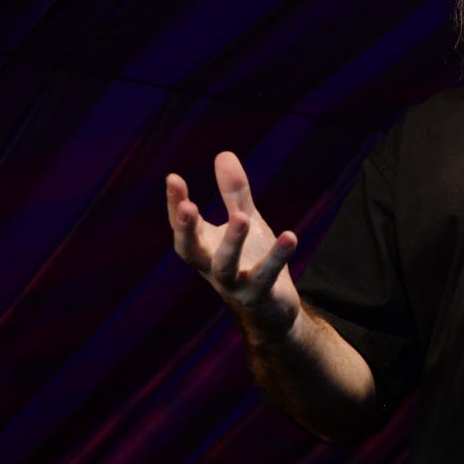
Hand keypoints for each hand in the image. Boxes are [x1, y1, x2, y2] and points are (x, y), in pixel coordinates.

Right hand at [166, 151, 299, 342]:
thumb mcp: (244, 221)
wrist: (271, 310)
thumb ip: (234, 193)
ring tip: (241, 217)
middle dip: (186, 229)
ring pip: (225, 266)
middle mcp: (211, 268)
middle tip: (187, 206)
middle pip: (191, 251)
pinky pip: (266, 276)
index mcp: (204, 248)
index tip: (173, 178)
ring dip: (231, 242)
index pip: (183, 226)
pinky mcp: (259, 295)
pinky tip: (290, 236)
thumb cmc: (252, 260)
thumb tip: (224, 153)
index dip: (175, 204)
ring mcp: (233, 284)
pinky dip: (277, 257)